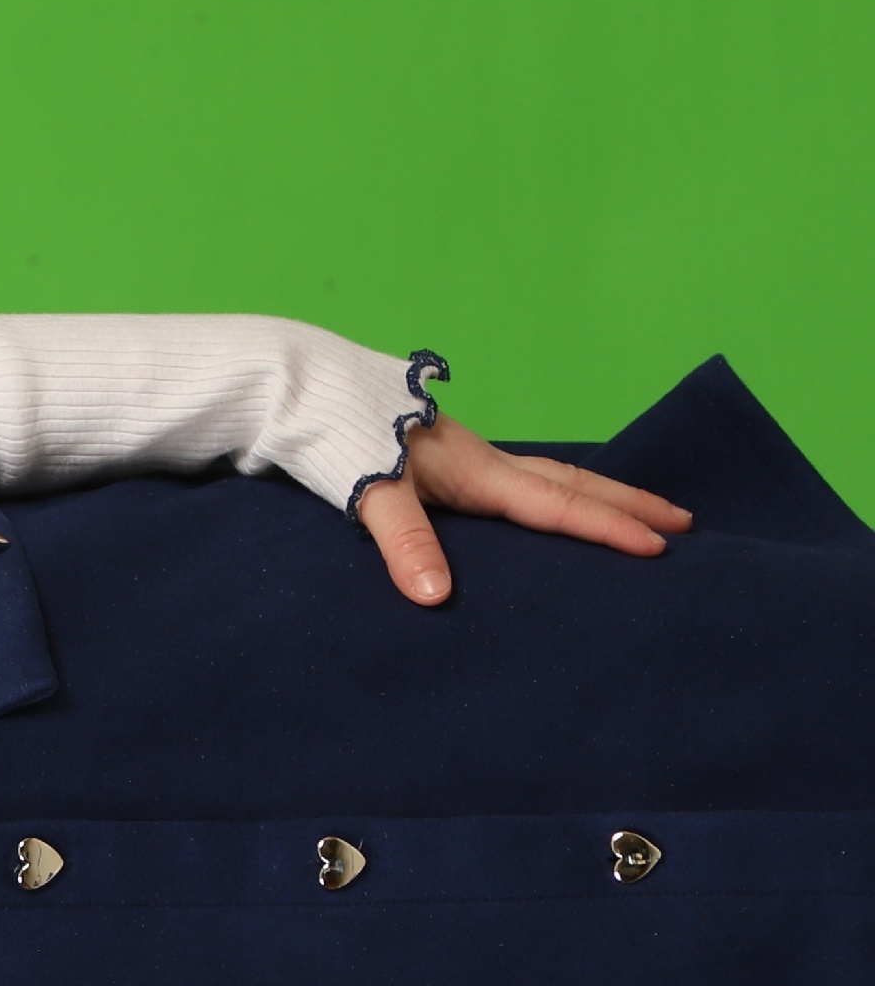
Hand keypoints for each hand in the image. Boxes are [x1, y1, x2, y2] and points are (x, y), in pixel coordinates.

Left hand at [355, 416, 689, 605]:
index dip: (609, 528)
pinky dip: (554, 492)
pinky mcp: (443, 458)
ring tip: (636, 511)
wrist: (301, 387)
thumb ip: (404, 542)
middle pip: (573, 483)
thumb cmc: (337, 435)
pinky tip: (548, 504)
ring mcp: (465, 457)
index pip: (559, 506)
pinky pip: (519, 480)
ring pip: (551, 476)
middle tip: (683, 522)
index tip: (661, 548)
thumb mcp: (369, 492)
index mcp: (479, 472)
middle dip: (628, 504)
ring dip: (597, 495)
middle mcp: (484, 462)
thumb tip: (436, 597)